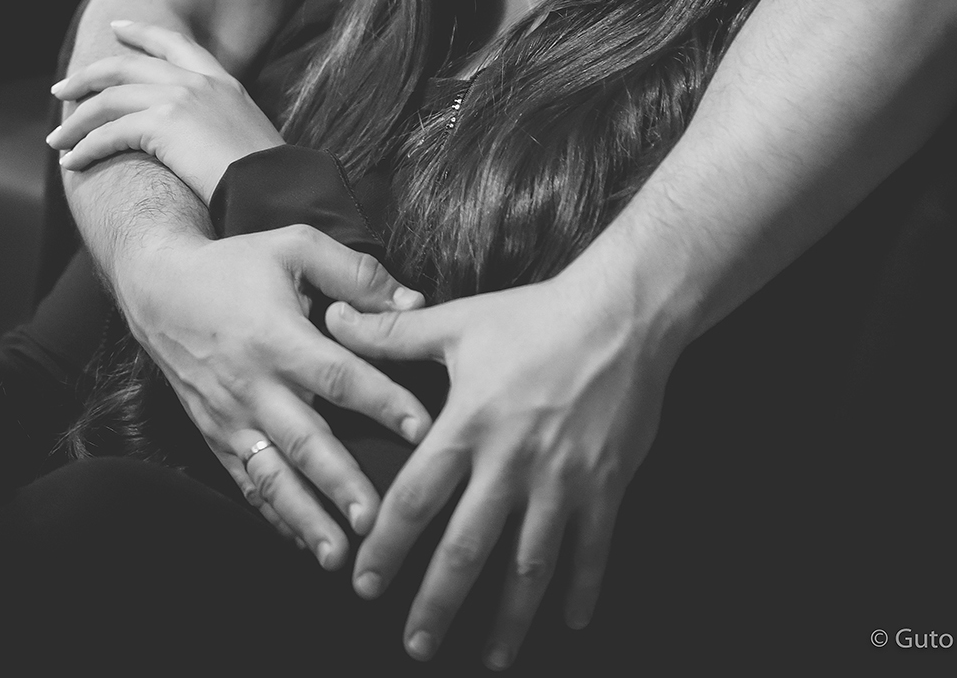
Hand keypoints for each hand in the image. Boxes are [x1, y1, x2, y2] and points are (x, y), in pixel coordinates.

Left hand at [49, 20, 280, 202]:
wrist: (274, 190)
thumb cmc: (265, 179)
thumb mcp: (246, 136)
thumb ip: (219, 124)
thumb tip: (196, 140)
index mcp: (222, 81)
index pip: (175, 43)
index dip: (142, 32)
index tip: (117, 27)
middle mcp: (199, 82)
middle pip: (126, 66)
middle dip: (87, 76)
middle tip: (61, 88)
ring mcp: (181, 98)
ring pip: (109, 99)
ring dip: (76, 120)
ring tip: (56, 140)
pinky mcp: (164, 124)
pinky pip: (109, 132)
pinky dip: (85, 148)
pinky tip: (72, 163)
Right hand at [118, 222, 430, 567]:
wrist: (161, 289)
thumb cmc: (237, 265)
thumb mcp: (297, 246)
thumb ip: (356, 273)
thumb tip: (414, 304)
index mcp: (277, 336)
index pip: (338, 375)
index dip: (382, 401)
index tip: (423, 429)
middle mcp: (253, 385)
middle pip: (305, 440)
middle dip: (341, 484)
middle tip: (377, 521)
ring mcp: (231, 417)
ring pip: (273, 476)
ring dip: (306, 517)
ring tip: (339, 555)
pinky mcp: (216, 436)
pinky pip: (247, 483)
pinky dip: (274, 515)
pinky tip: (302, 542)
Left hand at [325, 255, 668, 668]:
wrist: (621, 314)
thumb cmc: (534, 316)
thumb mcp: (458, 323)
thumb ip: (392, 333)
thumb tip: (335, 319)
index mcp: (468, 424)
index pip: (414, 498)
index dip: (386, 547)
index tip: (364, 586)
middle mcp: (512, 461)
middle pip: (466, 548)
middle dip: (438, 603)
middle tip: (416, 647)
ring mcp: (562, 478)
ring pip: (530, 564)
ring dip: (509, 618)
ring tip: (490, 658)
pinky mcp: (605, 484)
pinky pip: (592, 550)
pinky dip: (582, 590)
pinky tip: (569, 622)